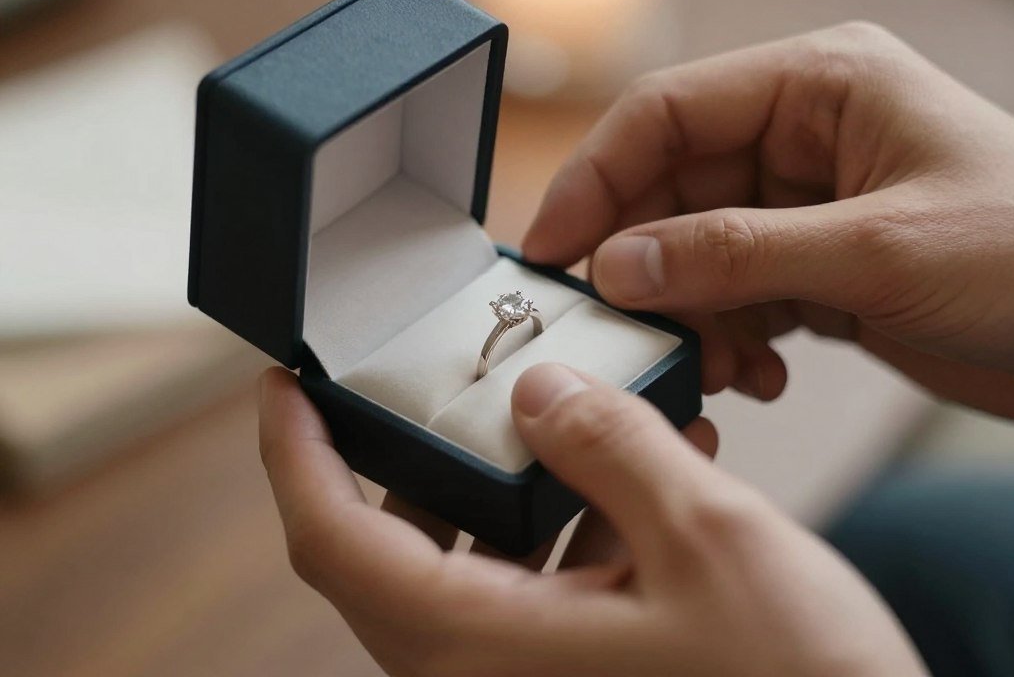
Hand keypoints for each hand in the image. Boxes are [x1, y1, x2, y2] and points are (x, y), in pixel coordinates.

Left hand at [259, 365, 925, 675]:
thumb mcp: (709, 540)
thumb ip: (611, 447)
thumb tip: (540, 391)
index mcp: (481, 646)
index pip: (333, 540)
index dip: (294, 454)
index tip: (285, 387)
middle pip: (391, 551)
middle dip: (412, 458)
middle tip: (439, 388)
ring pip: (469, 567)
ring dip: (509, 486)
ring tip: (575, 421)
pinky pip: (532, 592)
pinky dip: (565, 528)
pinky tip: (640, 479)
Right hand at [523, 22, 1013, 419]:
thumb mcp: (874, 251)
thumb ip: (734, 253)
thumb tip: (619, 264)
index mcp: (819, 86)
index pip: (666, 114)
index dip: (594, 179)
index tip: (549, 249)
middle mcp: (804, 137)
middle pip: (671, 188)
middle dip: (644, 264)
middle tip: (623, 327)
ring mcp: (806, 205)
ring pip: (694, 251)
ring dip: (689, 313)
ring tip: (717, 366)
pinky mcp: (816, 266)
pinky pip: (734, 294)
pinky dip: (729, 338)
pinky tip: (759, 375)